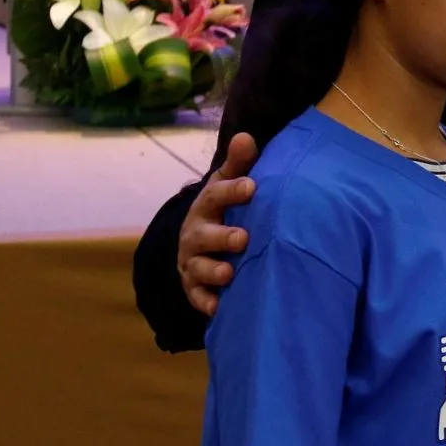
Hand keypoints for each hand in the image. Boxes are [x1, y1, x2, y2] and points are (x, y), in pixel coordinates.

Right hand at [178, 132, 258, 316]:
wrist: (197, 240)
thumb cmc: (223, 208)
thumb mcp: (228, 183)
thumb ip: (239, 164)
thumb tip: (247, 137)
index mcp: (206, 206)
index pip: (216, 194)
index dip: (232, 190)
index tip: (252, 186)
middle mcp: (195, 233)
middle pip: (204, 235)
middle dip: (221, 237)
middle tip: (242, 238)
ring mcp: (192, 261)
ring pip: (198, 268)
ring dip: (213, 271)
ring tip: (229, 274)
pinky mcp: (194, 286)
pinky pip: (197, 297)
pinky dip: (206, 302)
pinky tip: (219, 308)